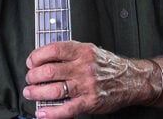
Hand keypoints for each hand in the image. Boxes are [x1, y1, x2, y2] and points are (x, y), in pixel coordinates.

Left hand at [22, 41, 156, 118]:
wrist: (132, 80)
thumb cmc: (109, 67)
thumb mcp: (92, 51)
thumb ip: (71, 52)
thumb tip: (45, 57)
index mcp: (84, 51)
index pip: (54, 50)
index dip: (37, 56)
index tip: (31, 62)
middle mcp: (84, 67)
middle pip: (49, 71)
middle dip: (33, 77)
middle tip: (30, 79)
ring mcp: (86, 85)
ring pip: (54, 90)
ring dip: (36, 93)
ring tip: (30, 93)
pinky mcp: (89, 102)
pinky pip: (66, 109)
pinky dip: (50, 113)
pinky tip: (42, 112)